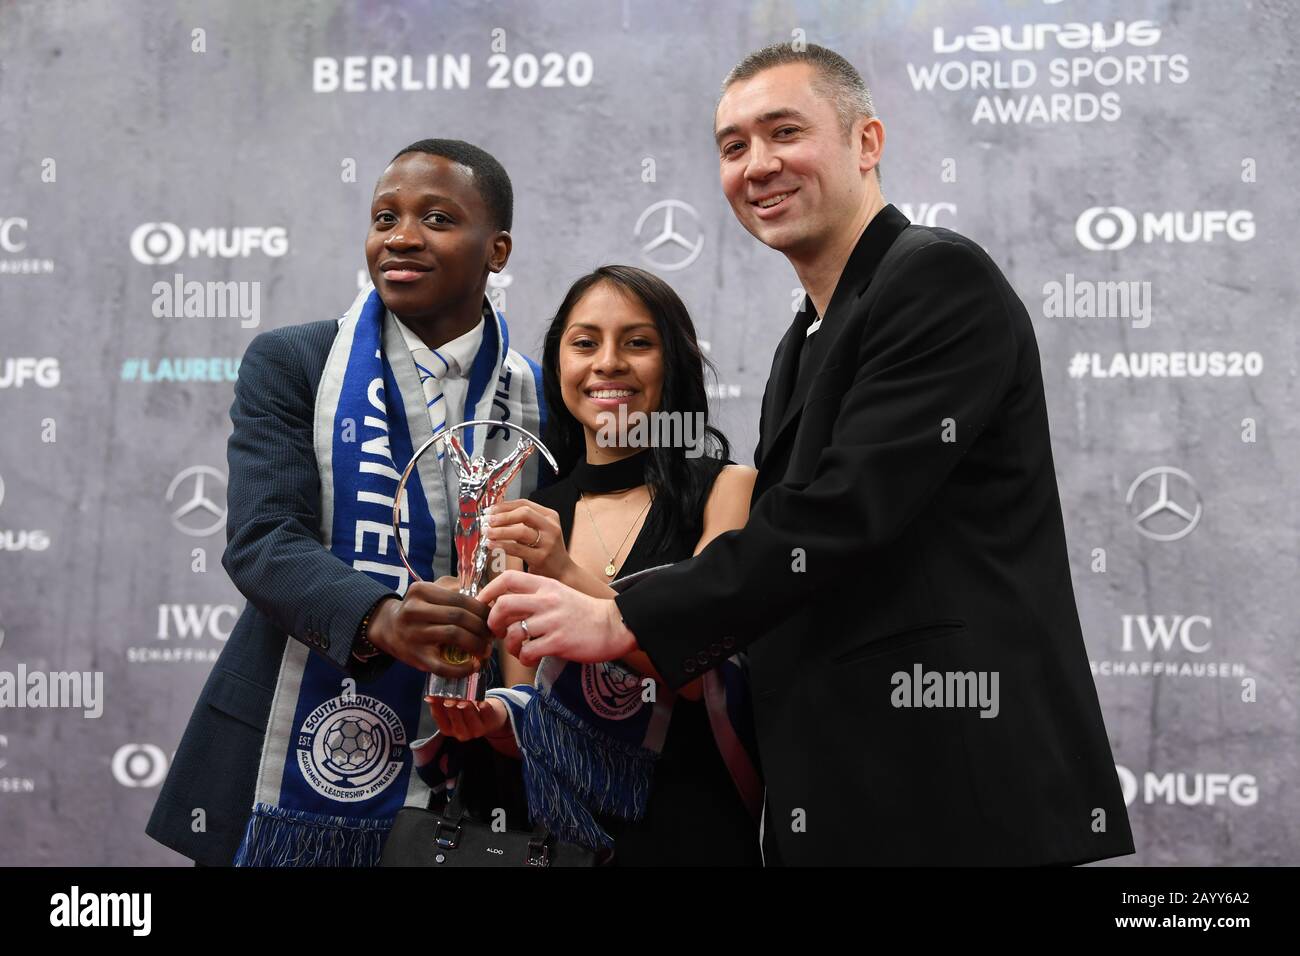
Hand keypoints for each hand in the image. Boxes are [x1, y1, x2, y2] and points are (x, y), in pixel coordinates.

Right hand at [366, 576, 491, 677]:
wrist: (388, 629)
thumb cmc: (419, 609)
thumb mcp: (431, 592)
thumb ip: (455, 589)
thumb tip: (486, 600)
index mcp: (421, 591)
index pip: (460, 599)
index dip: (481, 609)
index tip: (492, 617)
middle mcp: (414, 611)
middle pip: (459, 616)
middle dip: (482, 627)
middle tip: (491, 635)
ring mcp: (414, 635)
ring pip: (455, 635)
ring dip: (477, 644)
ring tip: (485, 649)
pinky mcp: (416, 658)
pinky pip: (443, 666)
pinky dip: (462, 669)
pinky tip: (473, 666)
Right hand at [427, 695, 508, 741]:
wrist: (489, 718)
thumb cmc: (466, 712)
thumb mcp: (453, 711)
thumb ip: (442, 704)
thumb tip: (429, 695)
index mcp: (450, 730)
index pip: (441, 722)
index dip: (436, 710)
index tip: (432, 698)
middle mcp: (463, 733)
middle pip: (457, 723)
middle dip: (452, 711)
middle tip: (449, 700)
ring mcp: (478, 729)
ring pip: (472, 721)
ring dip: (468, 710)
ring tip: (464, 700)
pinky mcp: (491, 722)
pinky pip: (488, 715)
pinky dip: (485, 708)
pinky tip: (482, 702)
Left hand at [477, 570, 636, 667]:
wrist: (614, 625)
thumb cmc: (584, 613)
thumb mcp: (559, 594)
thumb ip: (535, 597)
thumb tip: (505, 607)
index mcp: (546, 585)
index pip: (508, 579)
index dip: (488, 591)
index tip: (483, 604)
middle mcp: (547, 600)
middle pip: (503, 605)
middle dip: (493, 621)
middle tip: (498, 631)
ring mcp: (552, 621)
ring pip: (514, 633)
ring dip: (510, 645)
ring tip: (519, 648)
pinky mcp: (559, 642)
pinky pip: (528, 652)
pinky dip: (525, 658)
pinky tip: (532, 657)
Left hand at [483, 500, 573, 580]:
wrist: (562, 572)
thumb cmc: (547, 550)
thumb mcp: (541, 531)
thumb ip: (523, 522)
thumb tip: (496, 515)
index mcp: (550, 516)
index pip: (524, 503)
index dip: (505, 506)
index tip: (490, 510)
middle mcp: (551, 527)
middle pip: (524, 513)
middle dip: (503, 516)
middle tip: (488, 521)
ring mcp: (548, 542)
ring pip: (520, 531)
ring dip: (500, 531)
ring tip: (488, 533)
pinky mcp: (541, 557)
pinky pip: (517, 549)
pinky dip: (502, 545)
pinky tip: (492, 545)